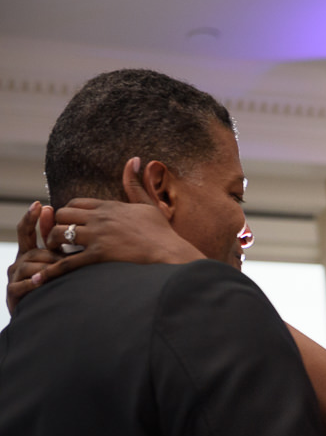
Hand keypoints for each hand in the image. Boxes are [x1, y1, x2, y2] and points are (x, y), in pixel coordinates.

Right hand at [6, 201, 56, 313]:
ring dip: (45, 268)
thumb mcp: (55, 260)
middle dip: (49, 252)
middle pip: (32, 250)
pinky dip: (32, 283)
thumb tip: (57, 212)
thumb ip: (54, 240)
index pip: (26, 231)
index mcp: (28, 252)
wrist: (45, 315)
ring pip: (28, 266)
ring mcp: (14, 277)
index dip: (31, 218)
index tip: (39, 204)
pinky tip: (41, 281)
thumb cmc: (54, 285)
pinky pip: (21, 284)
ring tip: (59, 270)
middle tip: (66, 255)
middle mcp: (19, 262)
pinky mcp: (13, 293)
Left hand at [38, 157, 201, 264]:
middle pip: (62, 214)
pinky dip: (53, 270)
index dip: (68, 213)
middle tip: (57, 237)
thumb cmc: (162, 233)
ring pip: (58, 233)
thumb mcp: (148, 205)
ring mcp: (98, 236)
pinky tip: (43, 277)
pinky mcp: (98, 255)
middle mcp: (100, 218)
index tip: (69, 223)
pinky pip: (68, 261)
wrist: (171, 254)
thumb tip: (134, 159)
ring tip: (53, 252)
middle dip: (56, 225)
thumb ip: (135, 184)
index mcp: (109, 206)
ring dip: (52, 242)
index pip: (75, 203)